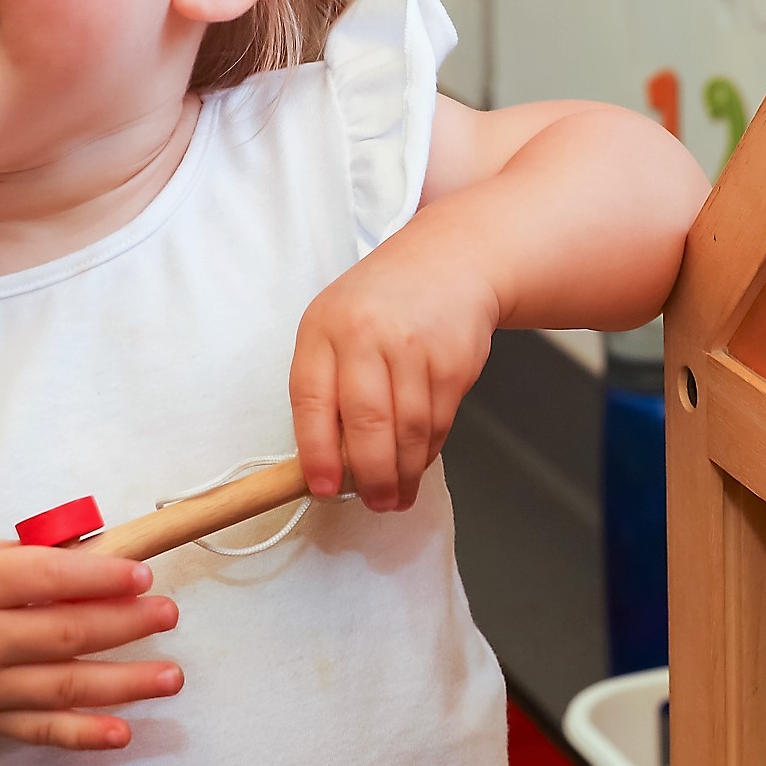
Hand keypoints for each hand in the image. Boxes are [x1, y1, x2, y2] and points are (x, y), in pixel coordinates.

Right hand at [0, 537, 179, 749]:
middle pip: (65, 634)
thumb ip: (31, 558)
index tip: (143, 573)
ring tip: (171, 676)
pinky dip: (83, 734)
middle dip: (126, 625)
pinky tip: (124, 731)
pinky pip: (40, 730)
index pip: (48, 578)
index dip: (102, 576)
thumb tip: (102, 557)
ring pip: (63, 687)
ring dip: (125, 683)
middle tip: (168, 614)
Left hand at [290, 225, 499, 509]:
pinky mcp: (454, 362)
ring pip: (408, 430)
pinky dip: (428, 451)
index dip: (316, 452)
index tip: (323, 488)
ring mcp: (415, 347)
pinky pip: (438, 422)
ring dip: (403, 473)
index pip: (311, 400)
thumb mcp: (335, 326)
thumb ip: (325, 384)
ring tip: (396, 496)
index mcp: (324, 328)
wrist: (451, 261)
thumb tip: (326, 463)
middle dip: (369, 476)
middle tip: (373, 504)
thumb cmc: (381, 303)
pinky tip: (419, 461)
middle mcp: (368, 334)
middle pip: (367, 423)